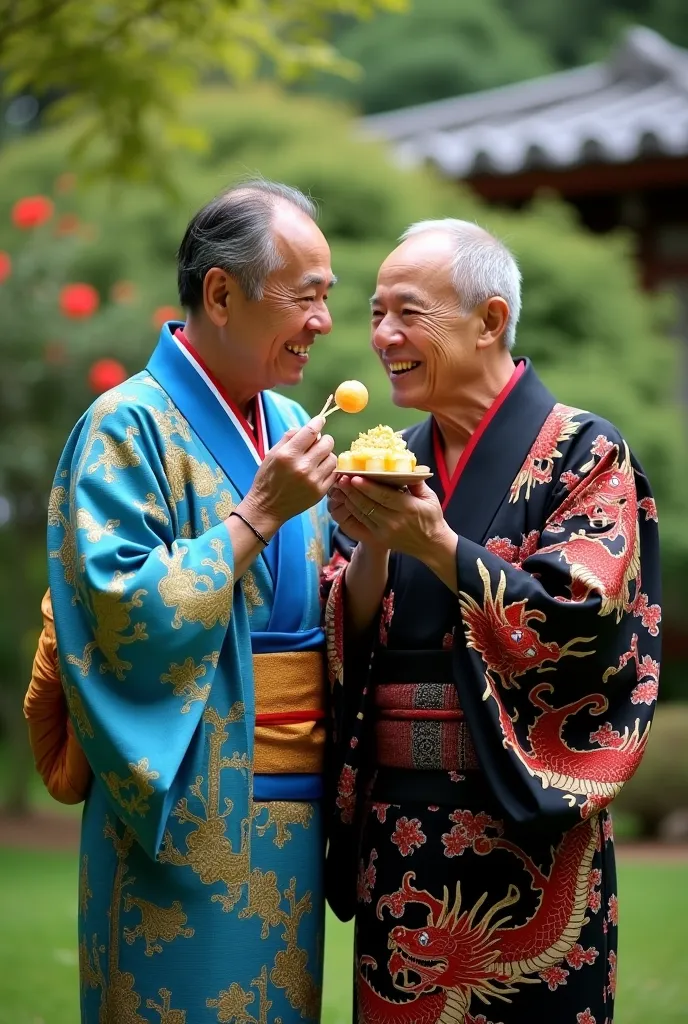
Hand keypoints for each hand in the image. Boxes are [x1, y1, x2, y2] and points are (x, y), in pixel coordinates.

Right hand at [238, 416, 336, 535]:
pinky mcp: (320, 491)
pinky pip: (333, 473)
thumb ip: (289, 438)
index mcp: (288, 455)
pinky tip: (318, 471)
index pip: (310, 431)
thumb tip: (308, 427)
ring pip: (333, 457)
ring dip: (326, 455)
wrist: (268, 507)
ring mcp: (313, 480)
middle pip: (327, 442)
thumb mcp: (272, 454)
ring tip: (317, 460)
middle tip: (317, 444)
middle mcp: (302, 466)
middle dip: (323, 440)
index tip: (320, 420)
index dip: (317, 422)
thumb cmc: (268, 478)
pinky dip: (327, 469)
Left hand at [335, 475, 454, 562]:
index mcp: (408, 508)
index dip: (367, 487)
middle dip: (353, 491)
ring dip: (350, 500)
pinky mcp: (379, 538)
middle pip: (369, 504)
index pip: (383, 496)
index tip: (355, 476)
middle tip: (342, 478)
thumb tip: (403, 466)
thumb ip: (416, 481)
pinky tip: (348, 501)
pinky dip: (353, 511)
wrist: (431, 544)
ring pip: (362, 513)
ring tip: (342, 487)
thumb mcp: (430, 497)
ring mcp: (385, 531)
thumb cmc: (431, 518)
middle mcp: (394, 521)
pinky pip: (362, 522)